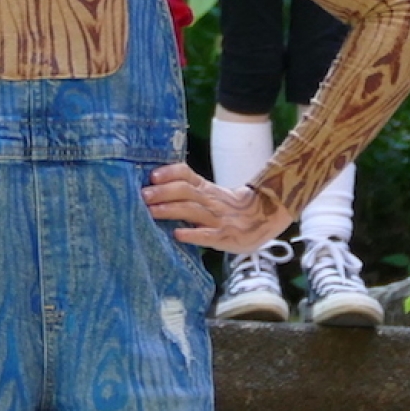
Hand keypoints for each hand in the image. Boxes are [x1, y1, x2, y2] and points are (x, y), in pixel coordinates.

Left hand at [141, 161, 290, 253]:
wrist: (265, 217)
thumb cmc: (228, 206)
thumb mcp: (210, 193)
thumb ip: (188, 190)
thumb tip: (153, 188)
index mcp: (205, 188)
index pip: (186, 174)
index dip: (169, 173)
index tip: (152, 176)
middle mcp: (210, 200)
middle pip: (185, 191)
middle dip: (163, 192)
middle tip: (143, 195)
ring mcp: (218, 218)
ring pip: (193, 210)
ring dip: (171, 210)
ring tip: (152, 211)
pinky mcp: (226, 237)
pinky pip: (208, 235)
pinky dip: (192, 234)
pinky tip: (177, 234)